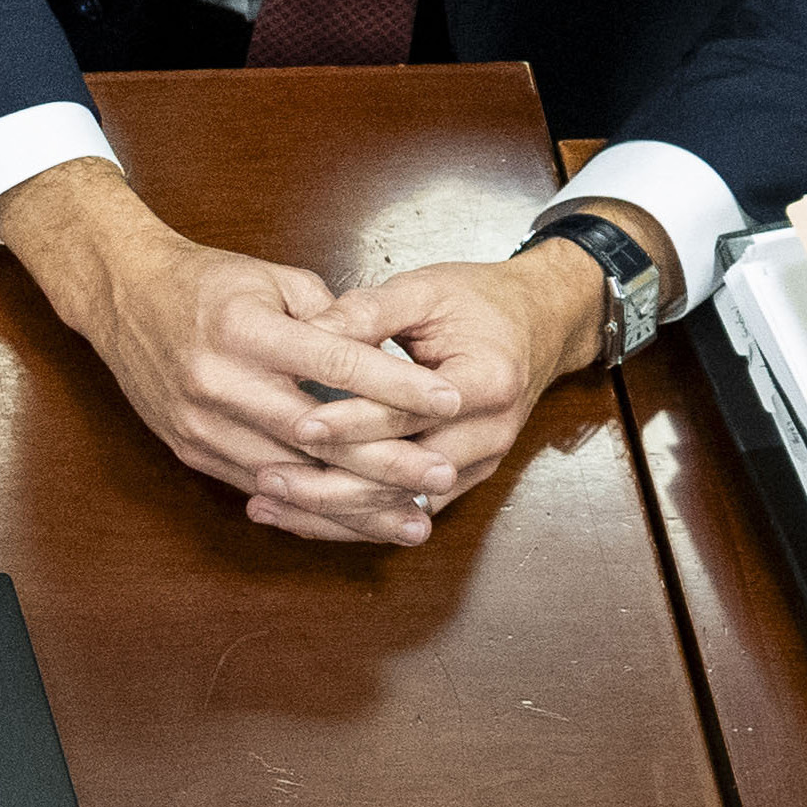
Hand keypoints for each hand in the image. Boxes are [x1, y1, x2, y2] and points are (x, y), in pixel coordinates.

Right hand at [0, 158, 465, 545]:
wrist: (121, 294)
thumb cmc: (204, 283)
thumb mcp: (271, 278)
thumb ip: (333, 317)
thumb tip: (390, 362)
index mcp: (240, 328)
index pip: (334, 362)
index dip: (396, 386)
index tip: (450, 400)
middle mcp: (215, 379)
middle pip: (316, 435)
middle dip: (388, 461)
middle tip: (444, 476)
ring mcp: (198, 421)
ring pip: (291, 475)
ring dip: (356, 503)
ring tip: (414, 520)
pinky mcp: (189, 448)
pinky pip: (260, 486)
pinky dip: (312, 507)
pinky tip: (354, 519)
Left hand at [263, 234, 609, 529]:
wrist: (538, 323)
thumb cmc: (478, 301)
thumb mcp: (423, 290)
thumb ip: (366, 311)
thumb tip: (304, 330)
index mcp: (488, 381)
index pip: (413, 413)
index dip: (354, 421)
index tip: (300, 424)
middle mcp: (490, 433)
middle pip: (408, 475)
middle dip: (335, 483)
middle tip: (268, 479)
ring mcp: (479, 463)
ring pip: (402, 504)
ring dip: (335, 511)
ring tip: (267, 503)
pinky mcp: (461, 478)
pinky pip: (404, 507)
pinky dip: (353, 516)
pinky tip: (298, 515)